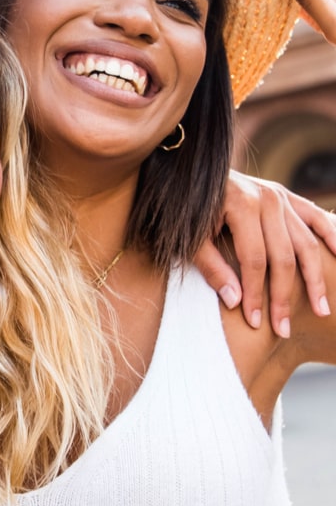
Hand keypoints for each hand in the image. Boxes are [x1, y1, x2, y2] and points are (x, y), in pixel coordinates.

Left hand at [194, 171, 334, 335]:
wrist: (188, 175)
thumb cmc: (184, 210)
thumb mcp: (189, 239)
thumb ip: (211, 267)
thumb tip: (236, 301)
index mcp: (241, 204)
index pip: (255, 260)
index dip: (256, 294)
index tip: (255, 323)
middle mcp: (267, 198)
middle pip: (284, 256)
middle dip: (283, 296)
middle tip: (283, 329)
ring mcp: (280, 195)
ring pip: (306, 243)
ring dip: (315, 278)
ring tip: (321, 310)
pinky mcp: (286, 195)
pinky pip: (315, 217)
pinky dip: (331, 236)